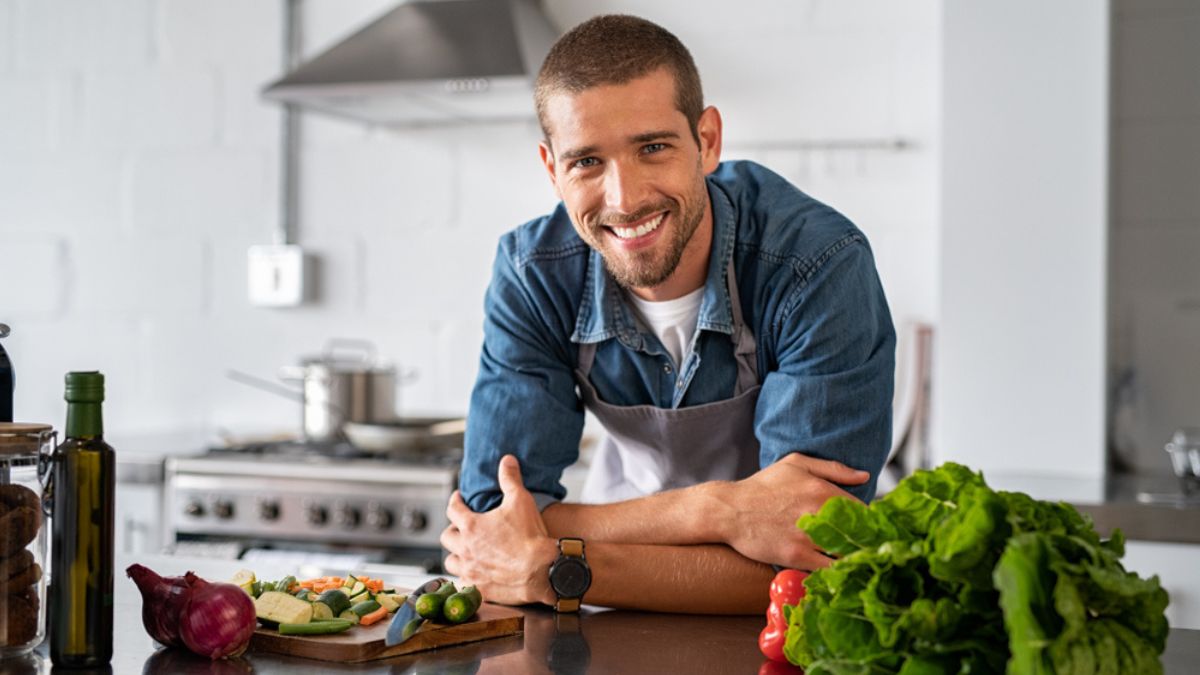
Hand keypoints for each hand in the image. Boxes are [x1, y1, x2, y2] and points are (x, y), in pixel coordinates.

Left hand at [441, 454, 557, 605]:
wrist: (542, 570)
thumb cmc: (530, 537)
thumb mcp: (521, 500)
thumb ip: (510, 479)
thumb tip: (506, 461)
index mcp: (471, 526)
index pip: (453, 509)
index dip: (455, 501)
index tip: (458, 498)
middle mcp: (465, 549)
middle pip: (447, 537)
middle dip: (453, 530)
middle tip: (462, 528)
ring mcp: (470, 571)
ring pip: (451, 562)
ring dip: (456, 555)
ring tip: (465, 552)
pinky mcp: (478, 589)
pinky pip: (463, 583)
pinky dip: (466, 577)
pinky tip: (475, 575)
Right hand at [713, 453, 868, 569]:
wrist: (729, 509)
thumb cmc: (762, 486)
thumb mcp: (796, 464)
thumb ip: (833, 468)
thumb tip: (865, 475)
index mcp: (822, 489)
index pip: (863, 510)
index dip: (869, 521)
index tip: (869, 528)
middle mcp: (818, 512)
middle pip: (859, 533)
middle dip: (865, 542)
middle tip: (865, 547)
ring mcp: (807, 536)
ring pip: (846, 552)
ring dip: (853, 557)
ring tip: (854, 560)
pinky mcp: (795, 555)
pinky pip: (827, 568)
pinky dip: (836, 571)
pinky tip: (837, 570)